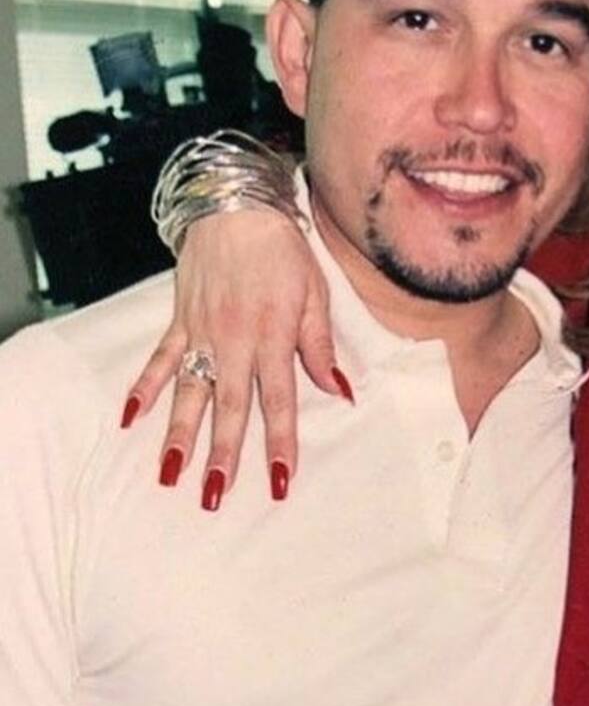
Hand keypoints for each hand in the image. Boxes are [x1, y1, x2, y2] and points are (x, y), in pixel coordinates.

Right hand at [121, 209, 350, 508]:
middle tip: (216, 497)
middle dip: (223, 455)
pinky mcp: (180, 320)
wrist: (237, 208)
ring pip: (189, 392)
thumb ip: (320, 346)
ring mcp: (202, 332)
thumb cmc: (284, 252)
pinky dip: (143, 387)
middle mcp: (235, 341)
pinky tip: (130, 419)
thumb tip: (341, 390)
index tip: (279, 480)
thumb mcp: (316, 294)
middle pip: (229, 407)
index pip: (279, 402)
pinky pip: (159, 359)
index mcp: (274, 337)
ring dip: (179, 434)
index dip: (280, 443)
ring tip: (171, 474)